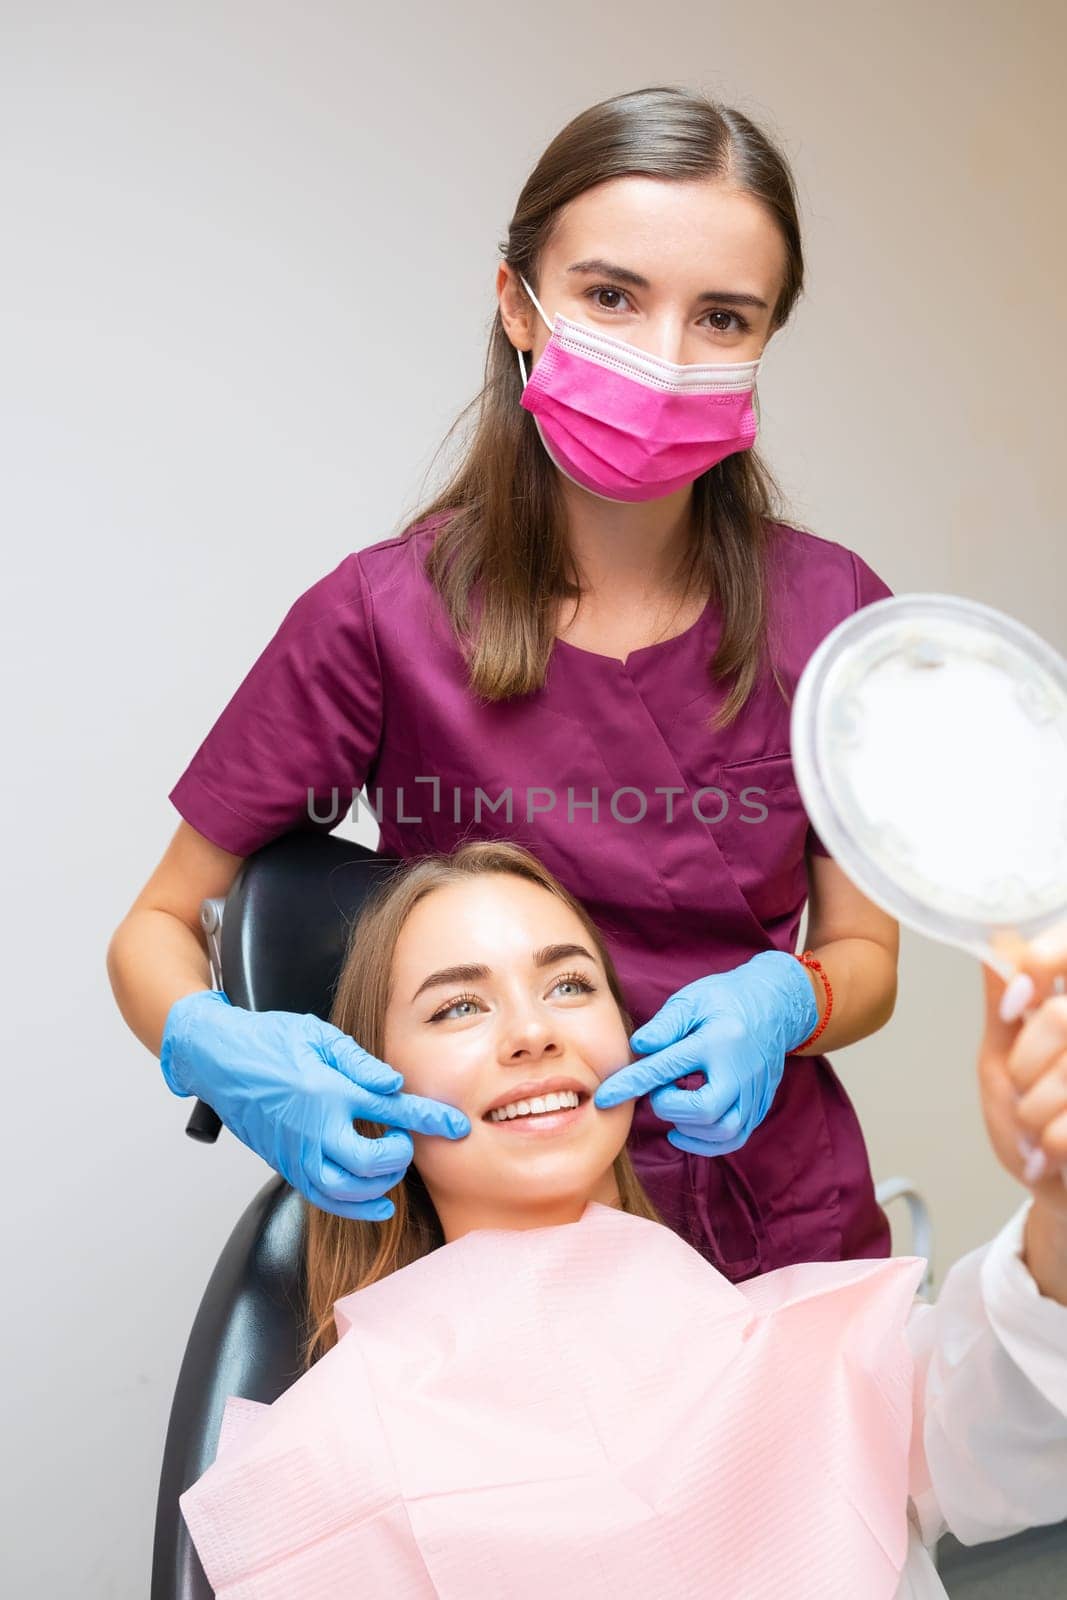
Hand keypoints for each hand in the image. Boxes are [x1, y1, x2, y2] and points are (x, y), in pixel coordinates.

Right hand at [160, 989, 469, 1219]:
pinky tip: (377, 1201)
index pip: (392, 1111)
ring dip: (380, 1184)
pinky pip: (323, 1199)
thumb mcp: (317, 1035)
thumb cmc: (267, 1040)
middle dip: (400, 1156)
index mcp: (328, 1091)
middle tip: (405, 1139)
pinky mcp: (285, 1165)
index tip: (457, 1127)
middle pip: (371, 1162)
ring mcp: (296, 1152)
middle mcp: (313, 1128)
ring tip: (391, 1164)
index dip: (430, 1120)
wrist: (217, 1060)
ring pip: (347, 1190)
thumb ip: (360, 1063)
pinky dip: (355, 1206)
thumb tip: (395, 1085)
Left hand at [593, 951, 817, 1156]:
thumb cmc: (725, 999)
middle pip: (703, 1110)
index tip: (604, 1098)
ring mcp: (754, 1091)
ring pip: (722, 1131)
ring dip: (688, 1127)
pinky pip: (735, 1138)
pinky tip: (684, 1129)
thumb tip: (637, 1048)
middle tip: (660, 1089)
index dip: (631, 1084)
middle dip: (669, 1106)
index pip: (666, 1068)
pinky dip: (706, 1143)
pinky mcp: (759, 1105)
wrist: (775, 1003)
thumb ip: (664, 1025)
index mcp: (717, 1040)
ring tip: (673, 1105)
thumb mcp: (692, 1000)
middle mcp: (740, 1070)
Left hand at [980, 950, 1066, 1220]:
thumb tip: (998, 936)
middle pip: (1060, 1016)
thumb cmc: (1032, 1128)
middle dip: (1025, 1062)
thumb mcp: (1002, 1060)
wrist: (1062, 1194)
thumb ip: (1004, 1005)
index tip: (1014, 1002)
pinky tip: (1058, 1154)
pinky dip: (1052, 1146)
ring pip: (1064, 1074)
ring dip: (1035, 1111)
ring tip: (1041, 1127)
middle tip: (1024, 1089)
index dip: (1043, 961)